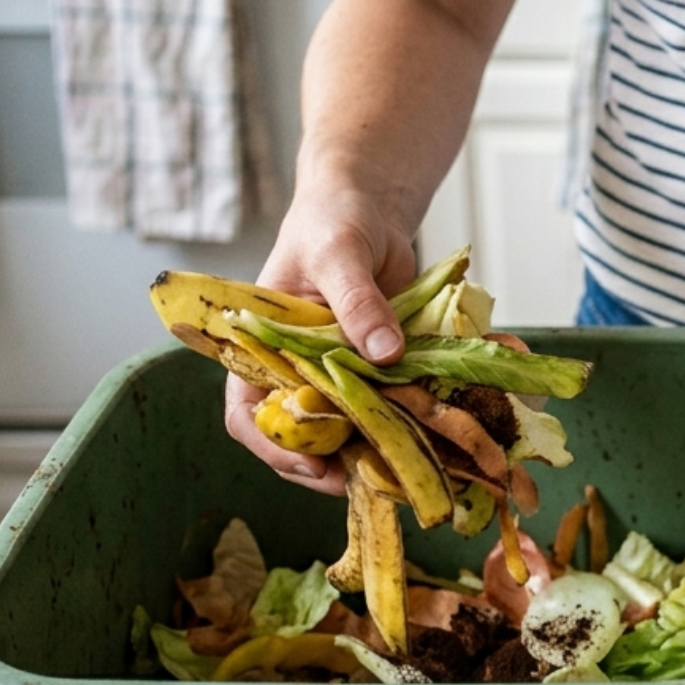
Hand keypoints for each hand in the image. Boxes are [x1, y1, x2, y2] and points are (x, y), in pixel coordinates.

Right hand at [224, 181, 418, 494]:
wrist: (369, 208)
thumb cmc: (332, 220)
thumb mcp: (339, 252)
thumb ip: (357, 301)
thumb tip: (385, 353)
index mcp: (259, 346)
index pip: (247, 411)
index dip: (273, 445)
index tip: (313, 463)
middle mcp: (294, 368)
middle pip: (301, 435)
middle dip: (334, 462)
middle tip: (377, 477)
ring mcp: (335, 375)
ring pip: (347, 430)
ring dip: (374, 451)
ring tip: (409, 468)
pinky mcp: (375, 372)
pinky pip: (388, 406)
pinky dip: (409, 422)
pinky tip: (438, 434)